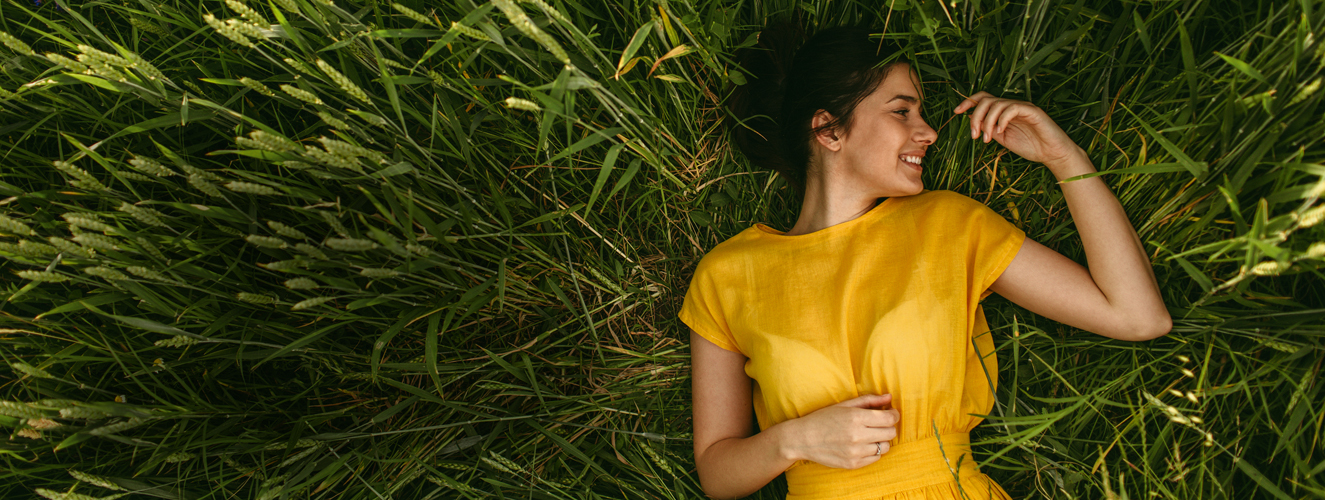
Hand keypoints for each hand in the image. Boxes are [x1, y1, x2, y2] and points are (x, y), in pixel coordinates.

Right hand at [781, 394, 898, 469]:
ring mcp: (856, 452)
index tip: (891, 413)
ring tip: (870, 435)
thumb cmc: (823, 418)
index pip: (889, 418)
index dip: (894, 415)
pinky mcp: (853, 464)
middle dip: (888, 426)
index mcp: (856, 417)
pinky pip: (875, 458)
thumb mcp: (844, 405)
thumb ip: (869, 400)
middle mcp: (858, 436)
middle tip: (880, 424)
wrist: (803, 439)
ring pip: (885, 447)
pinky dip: (873, 451)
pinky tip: (862, 445)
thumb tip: (889, 397)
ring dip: (881, 440)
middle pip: (890, 433)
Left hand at [953, 91, 1083, 166]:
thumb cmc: (1031, 146)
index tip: (956, 112)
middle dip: (975, 116)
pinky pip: (1012, 108)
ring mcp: (1022, 107)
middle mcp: (1012, 106)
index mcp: (1003, 111)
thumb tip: (973, 121)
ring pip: (997, 104)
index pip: (983, 98)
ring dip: (986, 121)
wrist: (1053, 154)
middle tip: (974, 135)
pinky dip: (1001, 119)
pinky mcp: (1032, 111)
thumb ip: (989, 129)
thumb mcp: (1003, 139)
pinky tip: (1000, 131)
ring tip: (985, 139)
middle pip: (986, 100)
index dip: (968, 101)